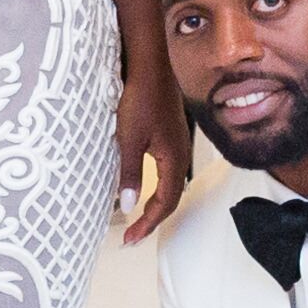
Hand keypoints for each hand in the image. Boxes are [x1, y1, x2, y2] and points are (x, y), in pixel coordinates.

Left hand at [114, 63, 188, 241]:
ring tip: (138, 219)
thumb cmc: (140, 100)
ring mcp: (177, 145)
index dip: (148, 224)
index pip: (165, 203)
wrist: (152, 67)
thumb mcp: (129, 140)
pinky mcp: (171, 137)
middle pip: (171, 198)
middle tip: (133, 236)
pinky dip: (157, 188)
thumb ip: (130, 174)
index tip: (130, 239)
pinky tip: (144, 186)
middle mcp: (180, 155)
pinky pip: (168, 171)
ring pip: (171, 185)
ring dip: (155, 204)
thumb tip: (128, 206)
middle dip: (152, 220)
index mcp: (173, 160)